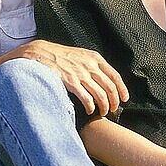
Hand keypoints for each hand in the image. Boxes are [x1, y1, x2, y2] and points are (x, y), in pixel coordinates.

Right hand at [8, 40, 128, 115]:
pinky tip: (89, 111)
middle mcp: (90, 66)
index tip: (125, 99)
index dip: (122, 89)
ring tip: (103, 113)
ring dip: (104, 107)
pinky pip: (87, 98)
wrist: (41, 53)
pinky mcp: (70, 82)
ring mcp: (80, 74)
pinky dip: (91, 107)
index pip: (115, 76)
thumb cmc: (61, 55)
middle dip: (114, 101)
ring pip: (101, 95)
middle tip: (113, 109)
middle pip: (110, 87)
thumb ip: (93, 64)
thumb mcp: (81, 54)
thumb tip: (104, 78)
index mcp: (95, 58)